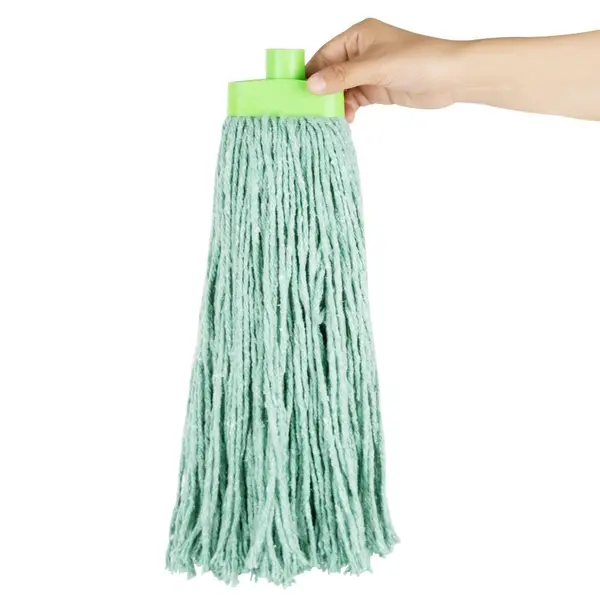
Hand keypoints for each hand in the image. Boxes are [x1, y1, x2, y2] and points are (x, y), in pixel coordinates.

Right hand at [306, 18, 464, 120]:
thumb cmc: (418, 60)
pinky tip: (348, 118)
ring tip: (335, 118)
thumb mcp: (376, 67)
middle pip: (330, 74)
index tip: (297, 94)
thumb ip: (343, 76)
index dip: (311, 74)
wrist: (451, 77)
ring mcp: (368, 72)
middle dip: (322, 93)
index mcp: (358, 36)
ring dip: (336, 104)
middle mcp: (360, 52)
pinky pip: (354, 100)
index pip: (325, 55)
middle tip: (312, 111)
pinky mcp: (376, 89)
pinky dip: (348, 109)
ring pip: (341, 90)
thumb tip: (311, 85)